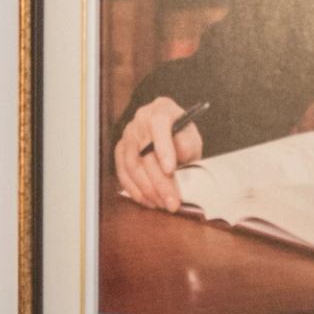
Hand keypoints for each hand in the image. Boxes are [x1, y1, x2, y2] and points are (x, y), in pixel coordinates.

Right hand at [114, 97, 203, 212]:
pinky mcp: (120, 150)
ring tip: (162, 204)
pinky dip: (135, 190)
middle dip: (160, 181)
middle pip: (145, 152)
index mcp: (161, 109)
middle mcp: (140, 119)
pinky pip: (123, 173)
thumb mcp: (192, 138)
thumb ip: (187, 145)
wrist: (171, 135)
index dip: (163, 148)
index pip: (158, 124)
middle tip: (172, 201)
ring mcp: (128, 135)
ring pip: (132, 165)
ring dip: (148, 189)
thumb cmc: (182, 136)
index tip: (170, 170)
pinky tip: (148, 201)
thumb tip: (179, 157)